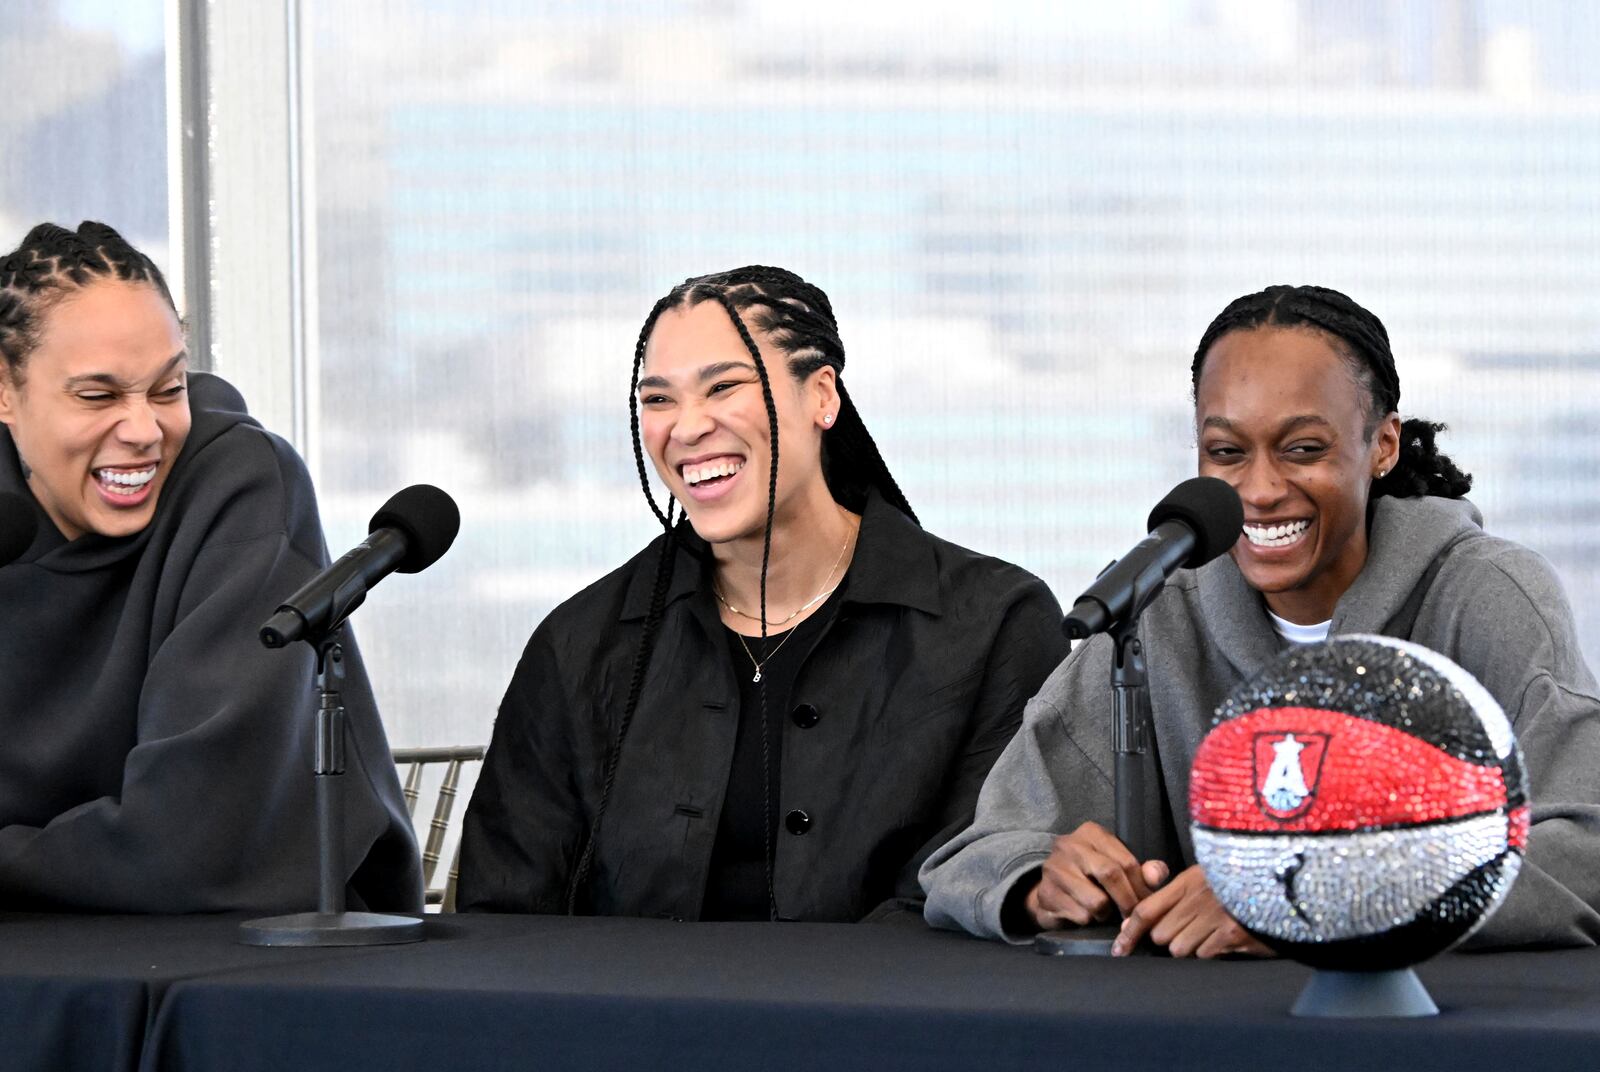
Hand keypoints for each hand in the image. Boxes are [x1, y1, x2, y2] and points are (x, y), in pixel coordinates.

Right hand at [1026, 821, 1169, 928]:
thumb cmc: (1089, 876)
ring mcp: (1054, 869)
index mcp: (1091, 833)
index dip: (1142, 887)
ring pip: (1096, 900)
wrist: (1050, 888)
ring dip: (1105, 914)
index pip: (1126, 861)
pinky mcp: (1045, 893)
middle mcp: (1069, 845)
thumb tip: (1156, 876)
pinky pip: (1080, 915)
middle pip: (1111, 875)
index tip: (1147, 904)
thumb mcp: (1116, 866)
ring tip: (1103, 912)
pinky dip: (1088, 920)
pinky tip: (1085, 914)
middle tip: (1132, 916)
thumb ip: (1141, 870)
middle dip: (1127, 901)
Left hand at [1111, 864, 1273, 958]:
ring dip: (1191, 946)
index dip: (1129, 932)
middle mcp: (1198, 899)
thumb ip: (1172, 897)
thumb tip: (1134, 922)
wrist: (1280, 882)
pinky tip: (1225, 938)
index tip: (1120, 949)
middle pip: (1161, 935)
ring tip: (1210, 931)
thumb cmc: (1237, 882)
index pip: (1147, 909)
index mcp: (1188, 881)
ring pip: (1180, 949)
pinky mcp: (1232, 935)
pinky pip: (1204, 955)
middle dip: (1169, 938)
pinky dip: (1211, 952)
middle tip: (1189, 928)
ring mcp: (1215, 917)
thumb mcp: (1203, 878)